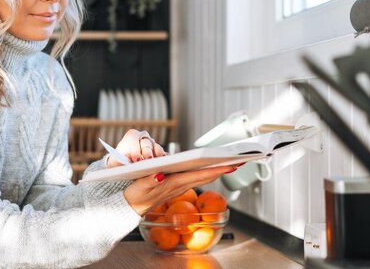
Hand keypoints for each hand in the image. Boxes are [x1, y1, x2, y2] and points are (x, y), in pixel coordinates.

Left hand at [107, 129, 165, 167]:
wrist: (124, 166)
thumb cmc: (119, 163)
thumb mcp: (117, 163)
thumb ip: (122, 163)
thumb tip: (133, 164)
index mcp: (131, 136)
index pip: (133, 139)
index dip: (135, 150)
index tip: (136, 160)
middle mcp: (143, 137)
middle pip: (146, 143)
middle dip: (147, 153)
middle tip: (148, 161)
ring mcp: (153, 143)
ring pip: (156, 147)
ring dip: (157, 155)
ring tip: (158, 163)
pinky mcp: (160, 152)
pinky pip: (163, 154)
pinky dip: (163, 159)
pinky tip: (165, 165)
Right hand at [123, 165, 239, 215]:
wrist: (130, 208)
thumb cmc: (135, 196)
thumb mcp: (139, 187)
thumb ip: (150, 180)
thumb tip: (160, 175)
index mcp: (173, 183)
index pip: (199, 175)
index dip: (215, 170)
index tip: (230, 165)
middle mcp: (180, 185)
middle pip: (206, 176)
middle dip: (222, 169)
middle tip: (239, 160)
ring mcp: (180, 186)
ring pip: (202, 177)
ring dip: (217, 170)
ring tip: (230, 162)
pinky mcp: (177, 186)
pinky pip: (196, 178)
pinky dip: (206, 173)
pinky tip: (211, 168)